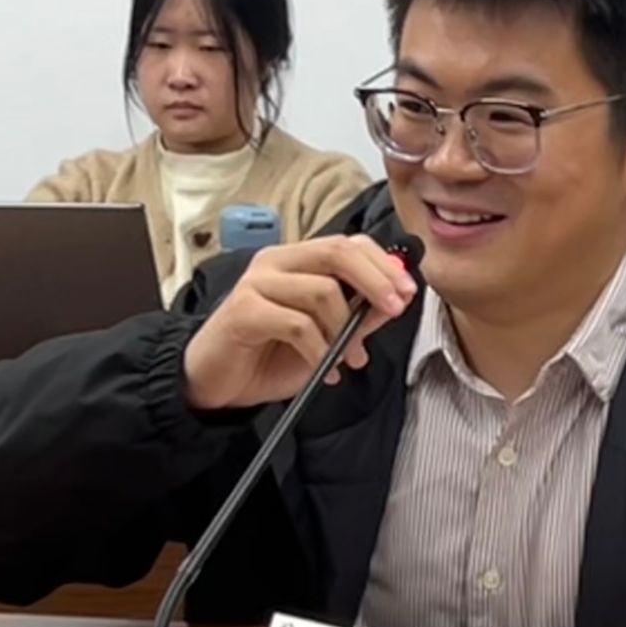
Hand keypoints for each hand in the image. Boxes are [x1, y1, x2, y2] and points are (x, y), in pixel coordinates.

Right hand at [183, 235, 418, 410]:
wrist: (217, 383)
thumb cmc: (268, 355)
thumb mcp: (327, 337)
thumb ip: (358, 316)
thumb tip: (396, 299)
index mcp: (297, 261)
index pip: (348, 244)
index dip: (383, 264)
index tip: (408, 291)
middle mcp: (276, 262)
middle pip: (338, 253)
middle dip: (375, 281)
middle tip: (395, 309)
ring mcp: (257, 283)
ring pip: (321, 291)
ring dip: (345, 331)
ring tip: (351, 359)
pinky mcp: (244, 310)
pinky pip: (298, 325)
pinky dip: (320, 351)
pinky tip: (325, 371)